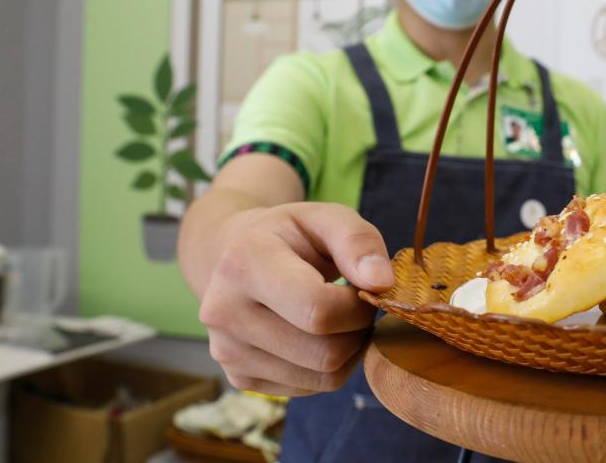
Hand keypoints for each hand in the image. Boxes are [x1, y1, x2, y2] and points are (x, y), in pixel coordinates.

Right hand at [197, 202, 393, 395]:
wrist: (237, 256)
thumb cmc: (291, 235)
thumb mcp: (325, 216)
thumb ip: (358, 241)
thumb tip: (381, 283)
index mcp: (244, 264)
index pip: (318, 311)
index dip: (357, 305)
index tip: (363, 287)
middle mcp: (224, 313)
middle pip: (325, 352)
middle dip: (357, 330)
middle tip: (356, 304)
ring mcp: (227, 352)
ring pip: (322, 378)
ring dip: (348, 350)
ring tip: (340, 316)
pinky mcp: (239, 379)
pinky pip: (310, 389)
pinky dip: (329, 367)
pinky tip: (319, 335)